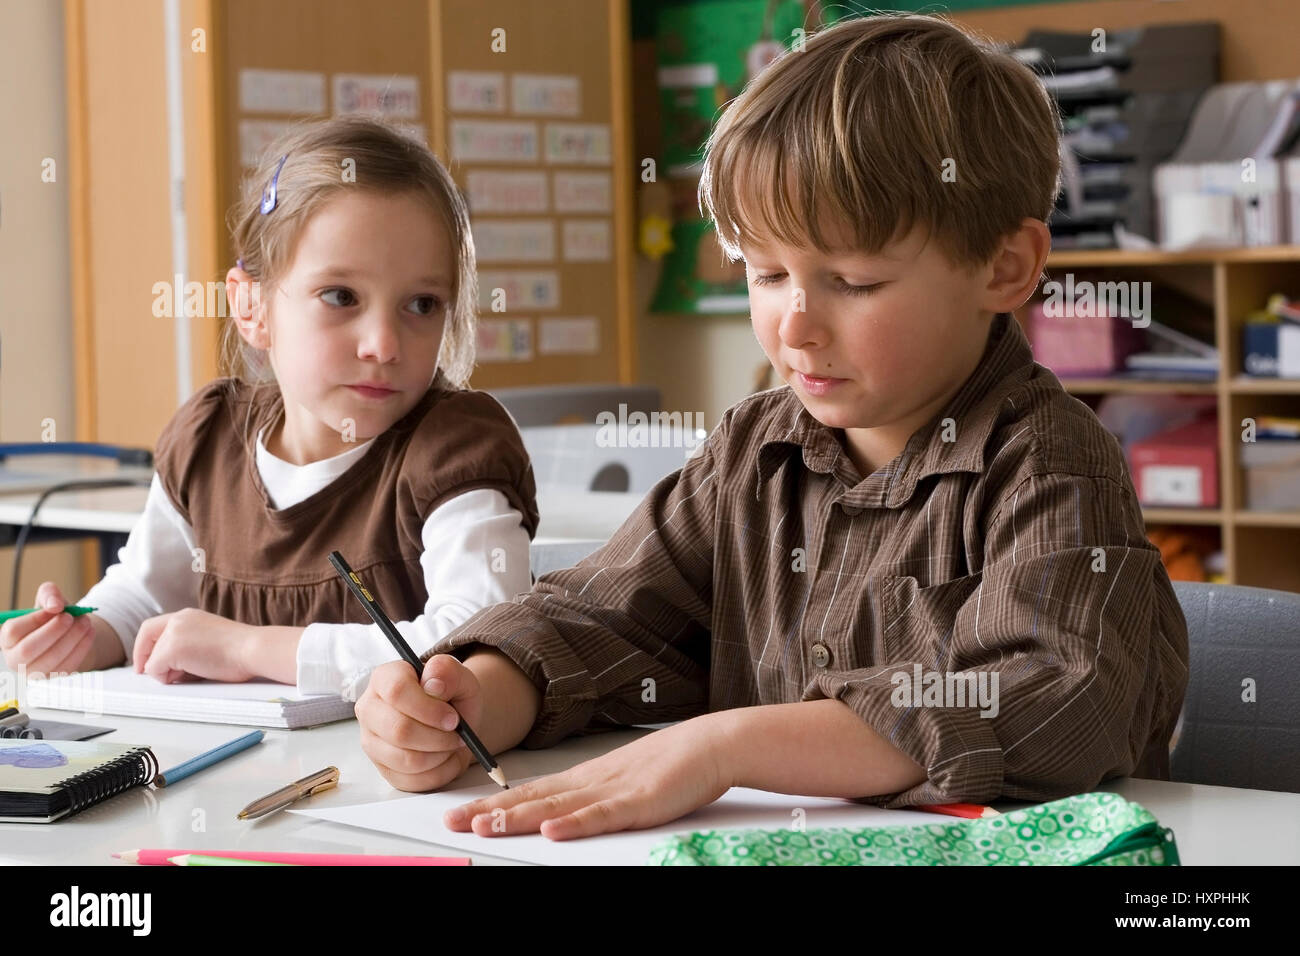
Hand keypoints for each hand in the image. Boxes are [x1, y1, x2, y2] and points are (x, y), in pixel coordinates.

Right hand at [0, 582, 95, 674]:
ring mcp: (33, 671)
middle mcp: (15, 658)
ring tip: (85, 622)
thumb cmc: (53, 617)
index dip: (35, 618)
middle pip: (28, 649)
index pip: (13, 631)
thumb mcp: (49, 599)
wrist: (69, 635)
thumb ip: (49, 594)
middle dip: (53, 631)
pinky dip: (82, 647)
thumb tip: (55, 605)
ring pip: (51, 659)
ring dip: (72, 638)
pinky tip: (89, 633)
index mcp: (8, 638)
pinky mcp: (53, 677)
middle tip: (70, 617)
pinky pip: (67, 666)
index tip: (55, 608)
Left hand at [133, 608, 256, 682]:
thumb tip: (172, 665)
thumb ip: (188, 643)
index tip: (146, 660)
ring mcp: (174, 634)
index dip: (144, 644)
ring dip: (165, 671)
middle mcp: (178, 620)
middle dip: (145, 658)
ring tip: (191, 673)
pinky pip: (154, 670)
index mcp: (188, 616)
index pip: (153, 626)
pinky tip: (189, 675)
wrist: (252, 649)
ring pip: (151, 659)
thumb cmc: (240, 650)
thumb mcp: (208, 638)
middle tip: (147, 673)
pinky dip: (166, 678)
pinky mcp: (171, 650)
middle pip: (147, 639)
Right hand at [356, 655, 482, 791]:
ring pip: (406, 759)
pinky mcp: (382, 768)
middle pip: (399, 730)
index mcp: (384, 678)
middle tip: (457, 734)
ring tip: (451, 743)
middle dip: (437, 737)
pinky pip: (412, 780)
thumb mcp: (459, 676)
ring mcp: (372, 741)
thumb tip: (433, 683)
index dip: (428, 709)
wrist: (454, 724)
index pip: (396, 691)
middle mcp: (370, 709)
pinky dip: (438, 772)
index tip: (453, 718)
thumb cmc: (452, 697)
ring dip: (440, 754)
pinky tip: (445, 757)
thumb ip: (447, 671)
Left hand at [444, 715, 732, 840]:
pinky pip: (603, 816)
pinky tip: (553, 829)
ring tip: (487, 825)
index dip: (494, 803)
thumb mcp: (621, 782)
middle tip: (454, 820)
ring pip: (558, 806)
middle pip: (533, 799)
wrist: (710, 744)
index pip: (530, 792)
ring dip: (520, 816)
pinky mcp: (640, 802)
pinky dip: (576, 823)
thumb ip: (591, 797)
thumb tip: (557, 813)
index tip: (460, 811)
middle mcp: (591, 782)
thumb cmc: (670, 765)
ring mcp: (613, 791)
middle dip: (491, 811)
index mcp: (585, 778)